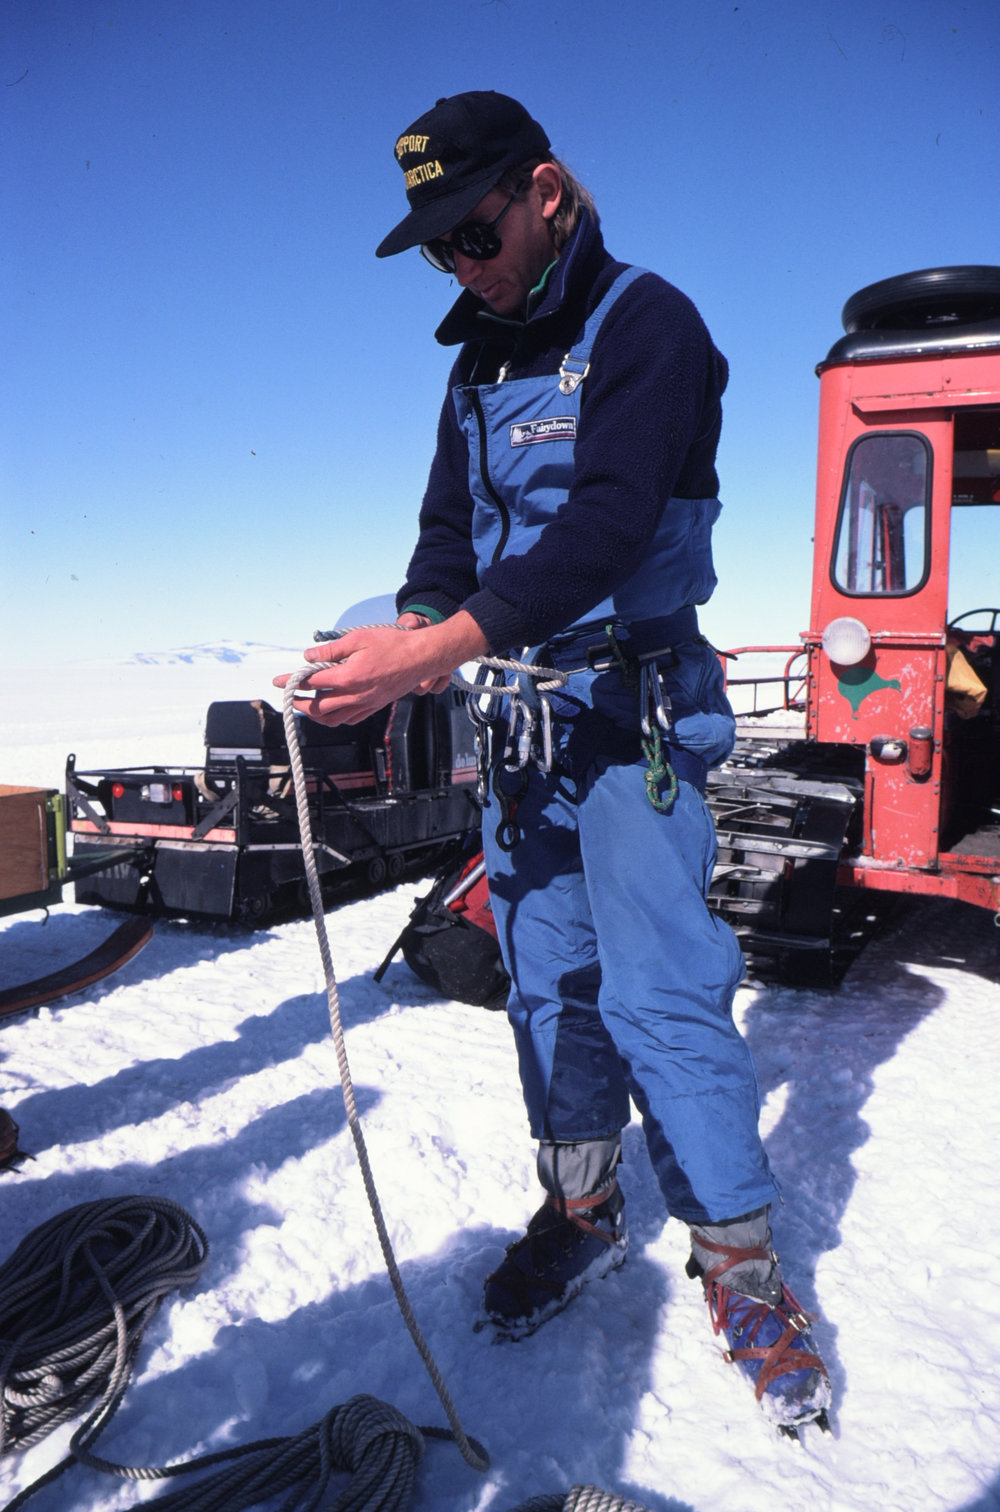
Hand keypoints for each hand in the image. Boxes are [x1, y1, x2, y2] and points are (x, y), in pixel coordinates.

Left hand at [273, 611, 487, 725]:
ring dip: (315, 715)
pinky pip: (350, 720)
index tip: (280, 680)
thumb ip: (331, 649)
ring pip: (333, 719)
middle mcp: (356, 695)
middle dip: (299, 703)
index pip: (312, 682)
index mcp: (349, 676)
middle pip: (318, 707)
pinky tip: (331, 710)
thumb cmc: (394, 644)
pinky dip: (335, 718)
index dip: (292, 681)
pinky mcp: (375, 706)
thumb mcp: (358, 638)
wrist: (423, 656)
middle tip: (288, 697)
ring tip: (305, 707)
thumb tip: (309, 656)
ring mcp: (366, 704)